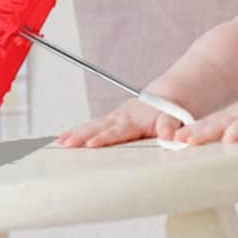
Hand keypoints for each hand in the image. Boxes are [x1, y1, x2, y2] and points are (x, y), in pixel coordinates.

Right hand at [56, 97, 185, 147]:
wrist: (172, 92)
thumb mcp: (178, 116)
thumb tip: (168, 136)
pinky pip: (94, 125)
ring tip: (59, 142)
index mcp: (136, 118)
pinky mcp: (114, 120)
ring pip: (92, 124)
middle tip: (65, 144)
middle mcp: (122, 116)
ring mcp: (116, 117)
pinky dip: (79, 130)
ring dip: (75, 132)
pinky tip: (66, 138)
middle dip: (80, 135)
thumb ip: (170, 125)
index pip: (116, 131)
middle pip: (98, 126)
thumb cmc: (174, 106)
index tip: (90, 144)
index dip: (103, 138)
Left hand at [176, 87, 237, 145]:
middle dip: (190, 134)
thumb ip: (224, 136)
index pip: (201, 129)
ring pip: (221, 126)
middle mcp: (231, 122)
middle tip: (174, 139)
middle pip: (207, 128)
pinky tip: (229, 137)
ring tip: (189, 139)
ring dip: (204, 133)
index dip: (186, 134)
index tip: (169, 140)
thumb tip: (209, 148)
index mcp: (225, 124)